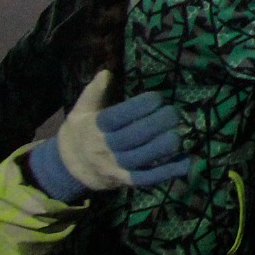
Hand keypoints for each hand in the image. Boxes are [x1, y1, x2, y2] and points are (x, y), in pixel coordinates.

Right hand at [28, 70, 187, 201]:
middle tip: (174, 113)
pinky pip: (147, 179)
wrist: (68, 168)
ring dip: (164, 146)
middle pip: (133, 137)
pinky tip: (185, 162)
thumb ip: (93, 92)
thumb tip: (106, 73)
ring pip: (142, 158)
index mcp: (93, 128)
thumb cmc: (81, 132)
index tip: (157, 98)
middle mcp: (103, 149)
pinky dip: (167, 172)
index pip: (117, 117)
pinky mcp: (125, 182)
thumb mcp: (80, 110)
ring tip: (179, 133)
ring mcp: (115, 167)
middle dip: (157, 123)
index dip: (139, 107)